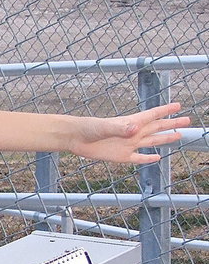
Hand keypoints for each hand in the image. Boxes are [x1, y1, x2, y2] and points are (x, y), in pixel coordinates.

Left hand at [70, 102, 189, 163]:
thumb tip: (135, 129)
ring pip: (151, 141)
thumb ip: (121, 128)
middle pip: (157, 127)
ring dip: (165, 139)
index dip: (165, 110)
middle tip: (187, 120)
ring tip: (179, 135)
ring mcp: (128, 145)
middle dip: (172, 124)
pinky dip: (148, 158)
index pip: (152, 115)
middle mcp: (132, 133)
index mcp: (130, 122)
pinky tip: (157, 157)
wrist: (75, 138)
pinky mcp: (121, 156)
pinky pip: (138, 157)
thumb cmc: (88, 128)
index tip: (178, 106)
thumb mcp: (104, 127)